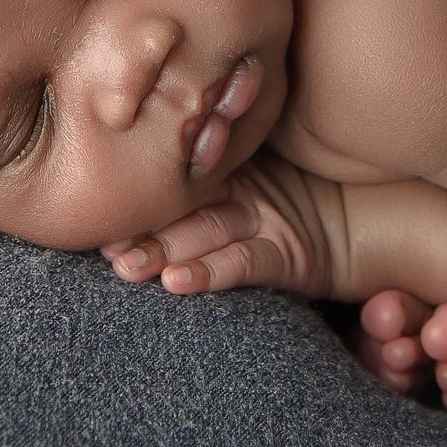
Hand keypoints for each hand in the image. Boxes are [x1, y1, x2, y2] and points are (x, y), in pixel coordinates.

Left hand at [101, 152, 345, 299]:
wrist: (353, 224)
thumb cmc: (287, 198)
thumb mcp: (241, 178)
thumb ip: (194, 172)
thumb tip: (113, 164)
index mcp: (219, 170)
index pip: (171, 181)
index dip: (134, 198)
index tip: (93, 212)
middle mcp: (238, 191)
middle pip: (182, 206)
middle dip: (140, 228)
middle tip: (101, 244)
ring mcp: (264, 220)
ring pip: (206, 232)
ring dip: (164, 251)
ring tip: (126, 267)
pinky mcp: (287, 254)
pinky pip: (244, 263)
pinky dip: (210, 272)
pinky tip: (177, 283)